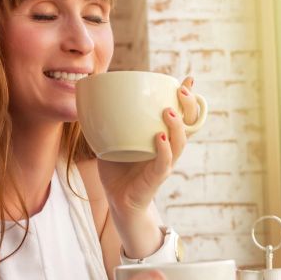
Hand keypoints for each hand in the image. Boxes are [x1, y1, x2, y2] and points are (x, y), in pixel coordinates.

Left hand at [97, 77, 198, 213]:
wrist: (117, 199)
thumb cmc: (117, 168)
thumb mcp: (111, 138)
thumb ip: (106, 121)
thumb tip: (91, 97)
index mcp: (162, 136)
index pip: (181, 114)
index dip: (188, 98)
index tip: (188, 80)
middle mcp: (169, 147)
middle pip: (189, 124)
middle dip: (189, 106)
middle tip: (182, 90)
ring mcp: (165, 162)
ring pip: (180, 142)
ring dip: (177, 125)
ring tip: (168, 112)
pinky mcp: (156, 177)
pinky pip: (164, 162)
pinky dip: (164, 149)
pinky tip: (159, 137)